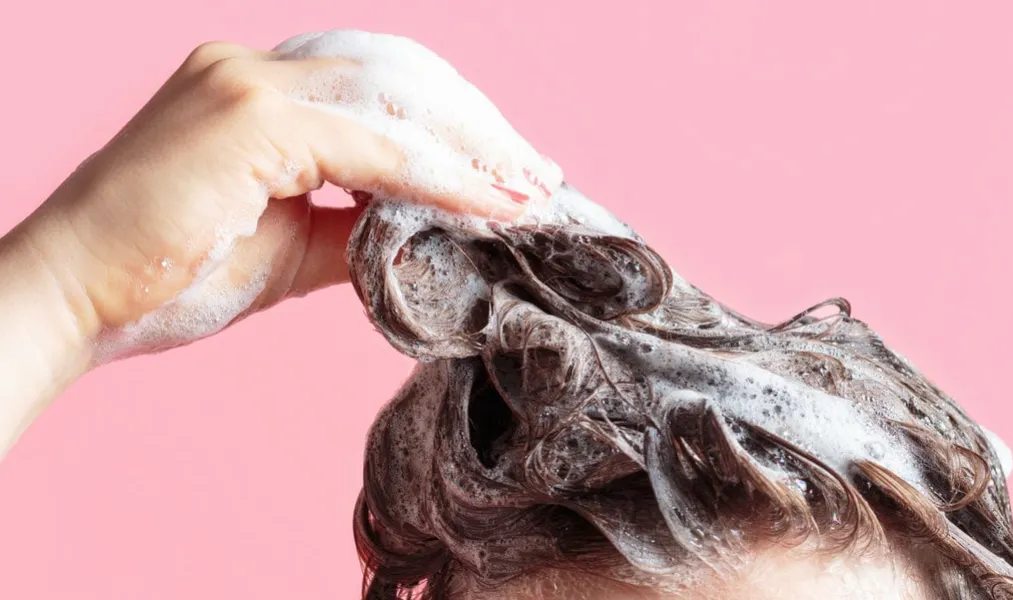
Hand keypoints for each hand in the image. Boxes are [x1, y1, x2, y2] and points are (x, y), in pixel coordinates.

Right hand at [0, 34, 562, 455]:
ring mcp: (248, 83)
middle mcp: (254, 65)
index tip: (511, 170)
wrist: (68, 302)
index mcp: (258, 86)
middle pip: (401, 73)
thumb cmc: (164, 277)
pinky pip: (375, 146)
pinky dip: (441, 177)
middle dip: (480, 125)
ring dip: (474, 145)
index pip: (381, 82)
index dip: (455, 121)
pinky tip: (491, 206)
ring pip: (398, 95)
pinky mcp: (249, 119)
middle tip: (541, 175)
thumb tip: (430, 232)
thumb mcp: (290, 249)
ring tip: (531, 190)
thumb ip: (359, 228)